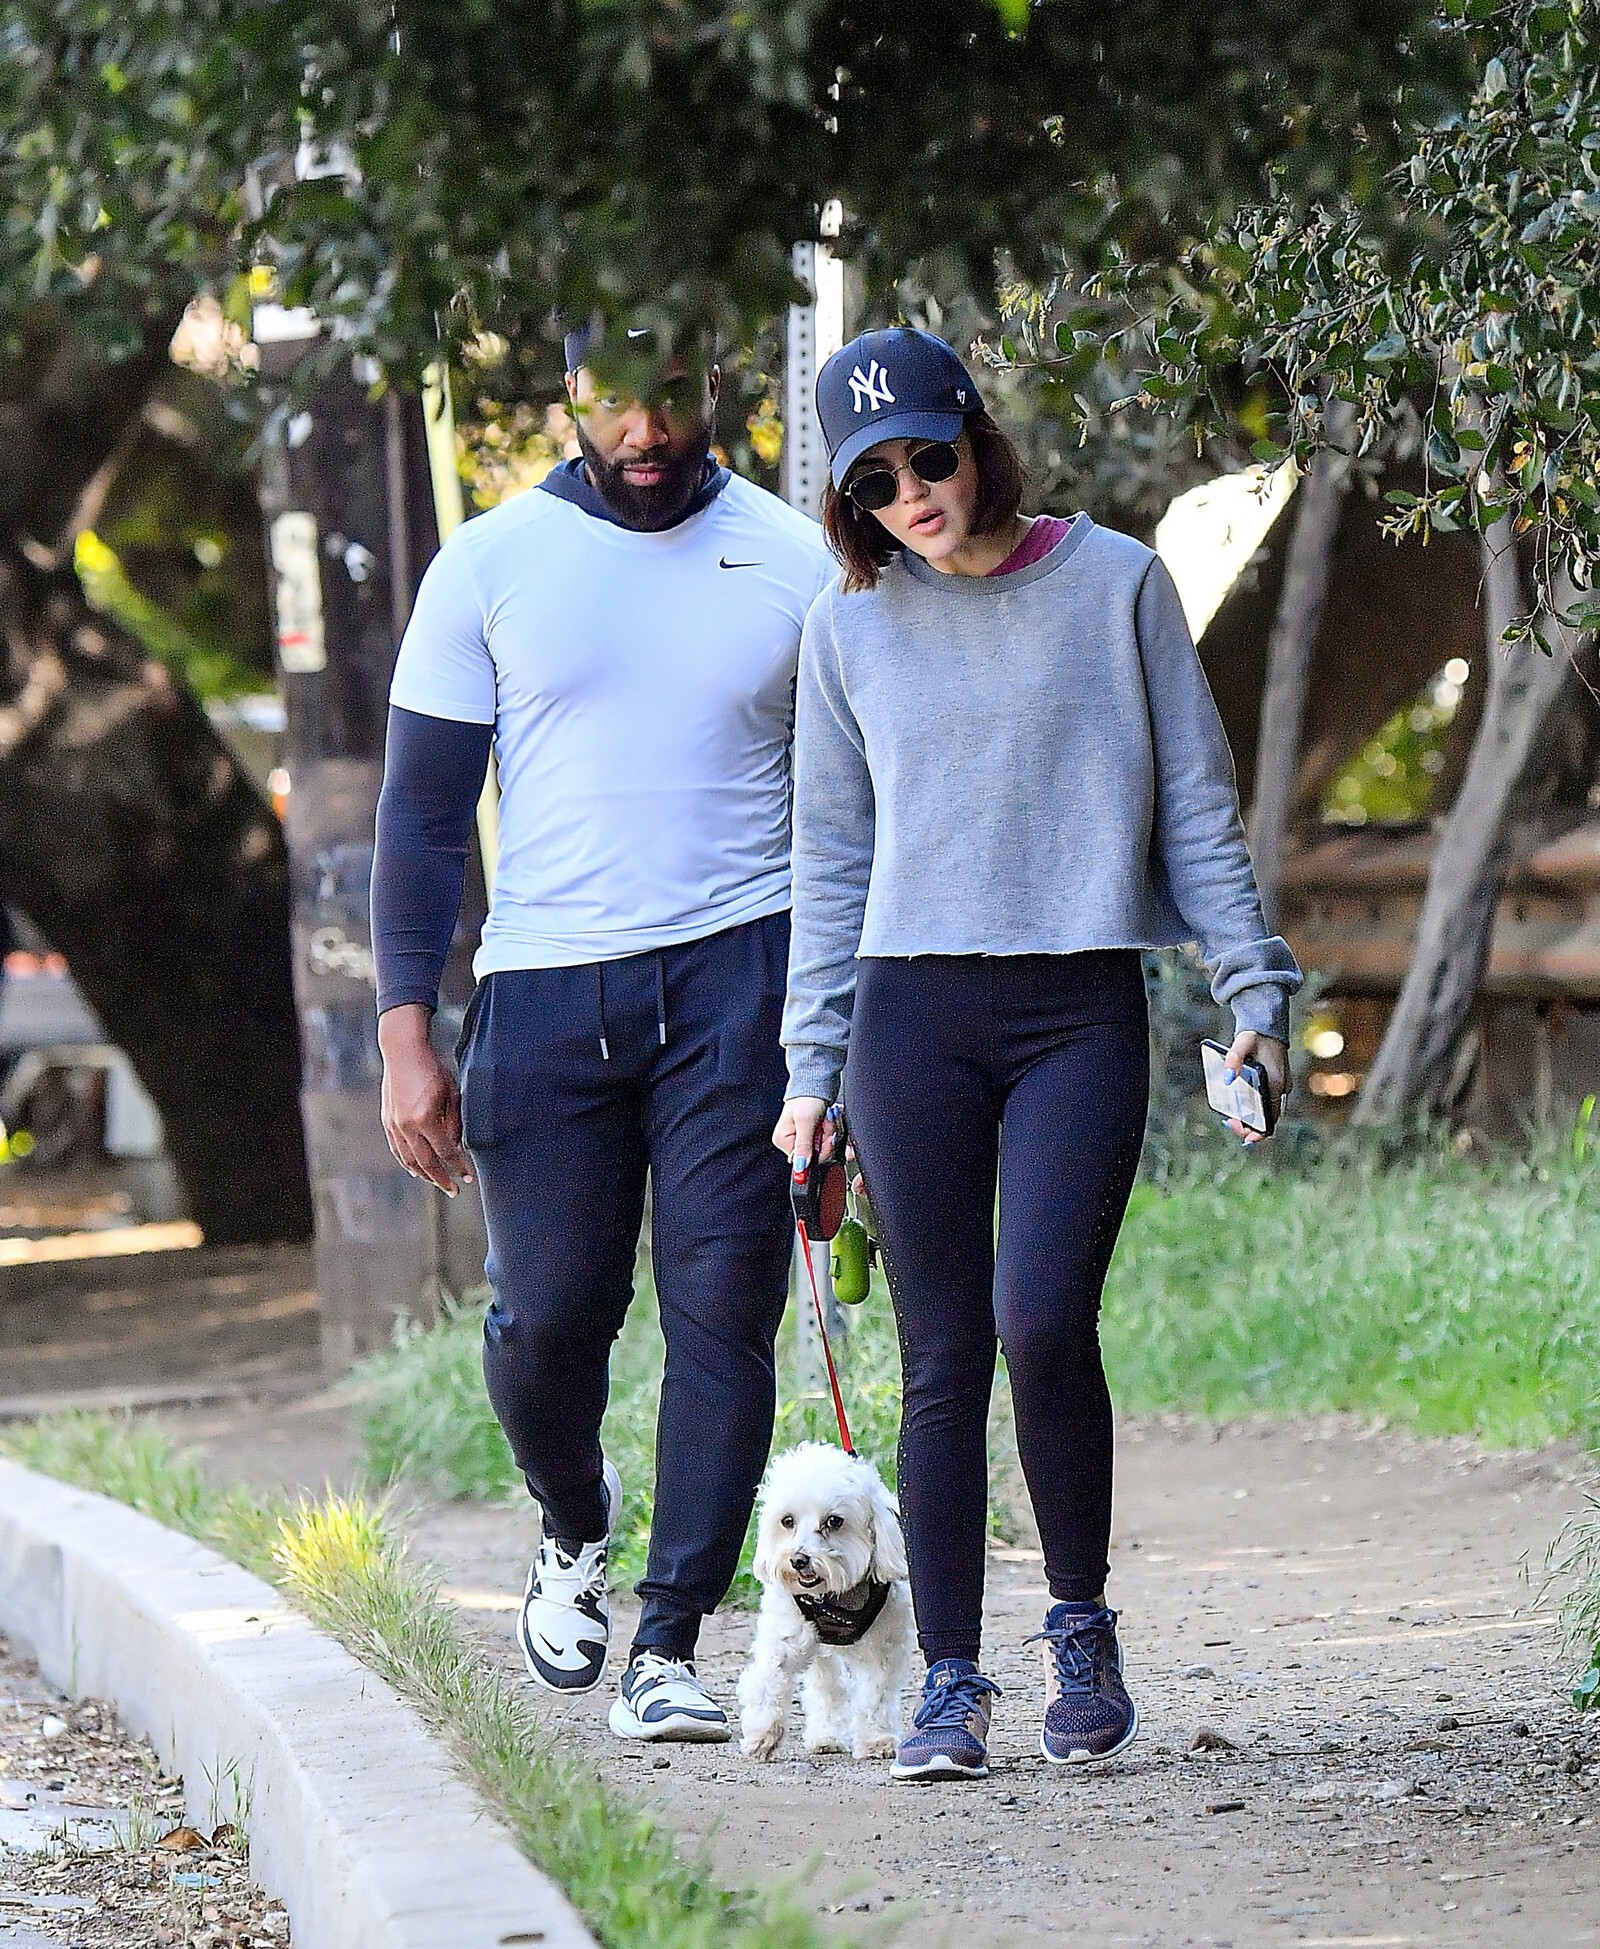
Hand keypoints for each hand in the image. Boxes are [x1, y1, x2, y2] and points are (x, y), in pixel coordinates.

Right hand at [379, 1004, 474, 1194]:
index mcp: (426, 1118)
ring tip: (438, 1182)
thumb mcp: (451, 1094)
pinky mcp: (388, 1122)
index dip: (458, 1166)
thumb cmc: (432, 1070)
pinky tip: (417, 1171)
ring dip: (425, 1175)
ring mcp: (394, 1125)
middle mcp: (407, 1126)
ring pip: (410, 1160)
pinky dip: (408, 1163)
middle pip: (426, 1162)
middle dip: (442, 1178)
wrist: (403, 1053)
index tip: (468, 1176)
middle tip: (454, 1190)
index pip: (446, 1151)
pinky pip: (398, 1150)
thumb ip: (454, 1123)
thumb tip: (456, 1147)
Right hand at [771, 1095, 835, 1168]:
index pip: (805, 1160)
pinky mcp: (813, 1132)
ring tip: (825, 1117)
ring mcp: (804, 1136)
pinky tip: (827, 1117)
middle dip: (825, 1138)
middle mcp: (792, 1141)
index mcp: (783, 1140)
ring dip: (828, 1131)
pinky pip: (826, 1138)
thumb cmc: (807, 1096)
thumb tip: (800, 1167)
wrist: (816, 1080)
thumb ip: (803, 1146)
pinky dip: (830, 1128)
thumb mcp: (805, 1122)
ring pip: (823, 1146)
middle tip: (824, 1123)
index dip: (819, 1151)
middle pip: (816, 1154)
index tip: (825, 1138)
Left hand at [1223, 1030, 1289, 1145]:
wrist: (1267, 1026)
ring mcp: (1281, 1087)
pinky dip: (1255, 1110)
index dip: (1259, 1131)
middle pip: (1269, 1119)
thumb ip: (1234, 1059)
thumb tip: (1227, 1079)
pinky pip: (1267, 1103)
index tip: (1245, 1137)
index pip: (1271, 1117)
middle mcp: (1282, 1088)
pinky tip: (1240, 1108)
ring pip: (1268, 1112)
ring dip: (1252, 1119)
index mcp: (1277, 1084)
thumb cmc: (1255, 1036)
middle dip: (1250, 1126)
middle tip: (1229, 1123)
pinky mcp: (1277, 1084)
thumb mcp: (1242, 1043)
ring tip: (1232, 1118)